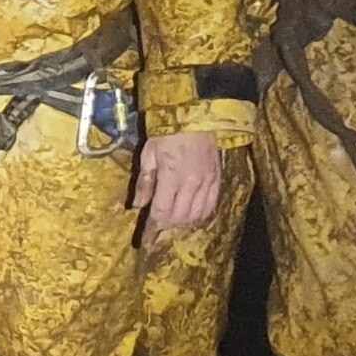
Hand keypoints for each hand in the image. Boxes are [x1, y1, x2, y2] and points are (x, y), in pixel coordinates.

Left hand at [131, 128, 224, 242]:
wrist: (195, 113)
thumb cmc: (167, 131)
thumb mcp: (148, 153)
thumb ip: (144, 182)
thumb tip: (138, 205)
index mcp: (171, 176)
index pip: (160, 212)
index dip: (152, 230)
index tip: (145, 242)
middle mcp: (192, 183)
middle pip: (178, 218)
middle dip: (165, 227)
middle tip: (156, 228)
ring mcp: (207, 182)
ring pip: (196, 215)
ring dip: (182, 223)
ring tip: (171, 221)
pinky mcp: (218, 178)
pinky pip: (211, 206)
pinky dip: (200, 215)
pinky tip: (191, 215)